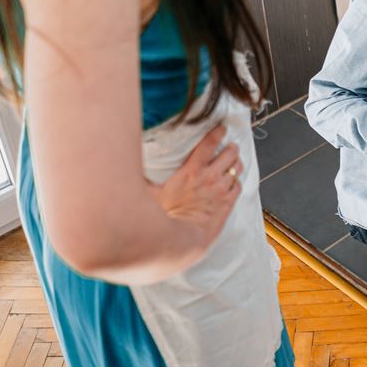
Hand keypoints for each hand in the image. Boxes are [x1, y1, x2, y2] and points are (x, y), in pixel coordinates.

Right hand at [147, 123, 241, 244]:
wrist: (182, 238)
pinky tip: (234, 182)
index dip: (217, 133)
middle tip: (231, 146)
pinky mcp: (228, 203)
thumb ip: (142, 179)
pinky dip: (237, 182)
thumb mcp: (149, 193)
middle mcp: (209, 177)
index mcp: (191, 170)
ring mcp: (221, 190)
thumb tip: (127, 168)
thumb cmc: (165, 217)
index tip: (221, 128)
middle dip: (231, 148)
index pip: (209, 144)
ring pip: (237, 169)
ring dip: (237, 163)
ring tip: (236, 161)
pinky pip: (239, 187)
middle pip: (229, 154)